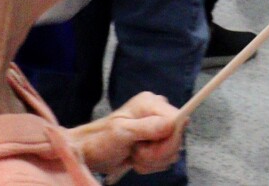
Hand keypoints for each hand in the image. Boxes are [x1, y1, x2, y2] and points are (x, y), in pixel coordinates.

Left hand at [68, 92, 183, 176]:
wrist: (90, 153)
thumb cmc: (100, 139)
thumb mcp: (122, 132)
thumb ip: (148, 126)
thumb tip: (174, 122)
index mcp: (152, 103)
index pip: (178, 120)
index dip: (169, 139)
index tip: (149, 149)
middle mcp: (158, 114)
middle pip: (177, 138)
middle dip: (156, 153)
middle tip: (136, 153)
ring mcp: (158, 129)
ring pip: (172, 152)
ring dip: (152, 160)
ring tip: (133, 155)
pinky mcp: (157, 143)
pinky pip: (165, 159)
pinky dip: (150, 164)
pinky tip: (136, 159)